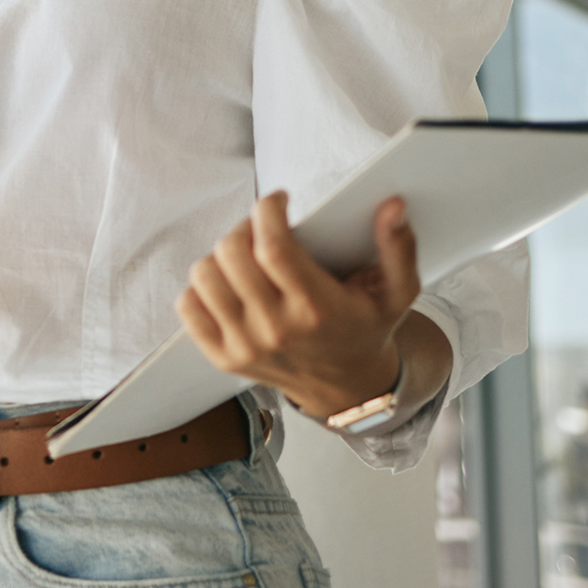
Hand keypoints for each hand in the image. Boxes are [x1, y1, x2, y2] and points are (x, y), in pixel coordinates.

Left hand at [176, 192, 417, 418]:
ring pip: (205, 275)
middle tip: (262, 229)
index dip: (268, 212)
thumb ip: (399, 248)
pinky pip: (188, 306)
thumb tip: (393, 208)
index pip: (273, 247)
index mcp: (318, 309)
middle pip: (232, 255)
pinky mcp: (223, 357)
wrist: (347, 387)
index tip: (277, 200)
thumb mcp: (397, 292)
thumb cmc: (366, 329)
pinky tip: (228, 283)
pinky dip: (201, 287)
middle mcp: (277, 329)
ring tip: (246, 256)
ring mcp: (245, 346)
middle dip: (245, 227)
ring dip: (221, 256)